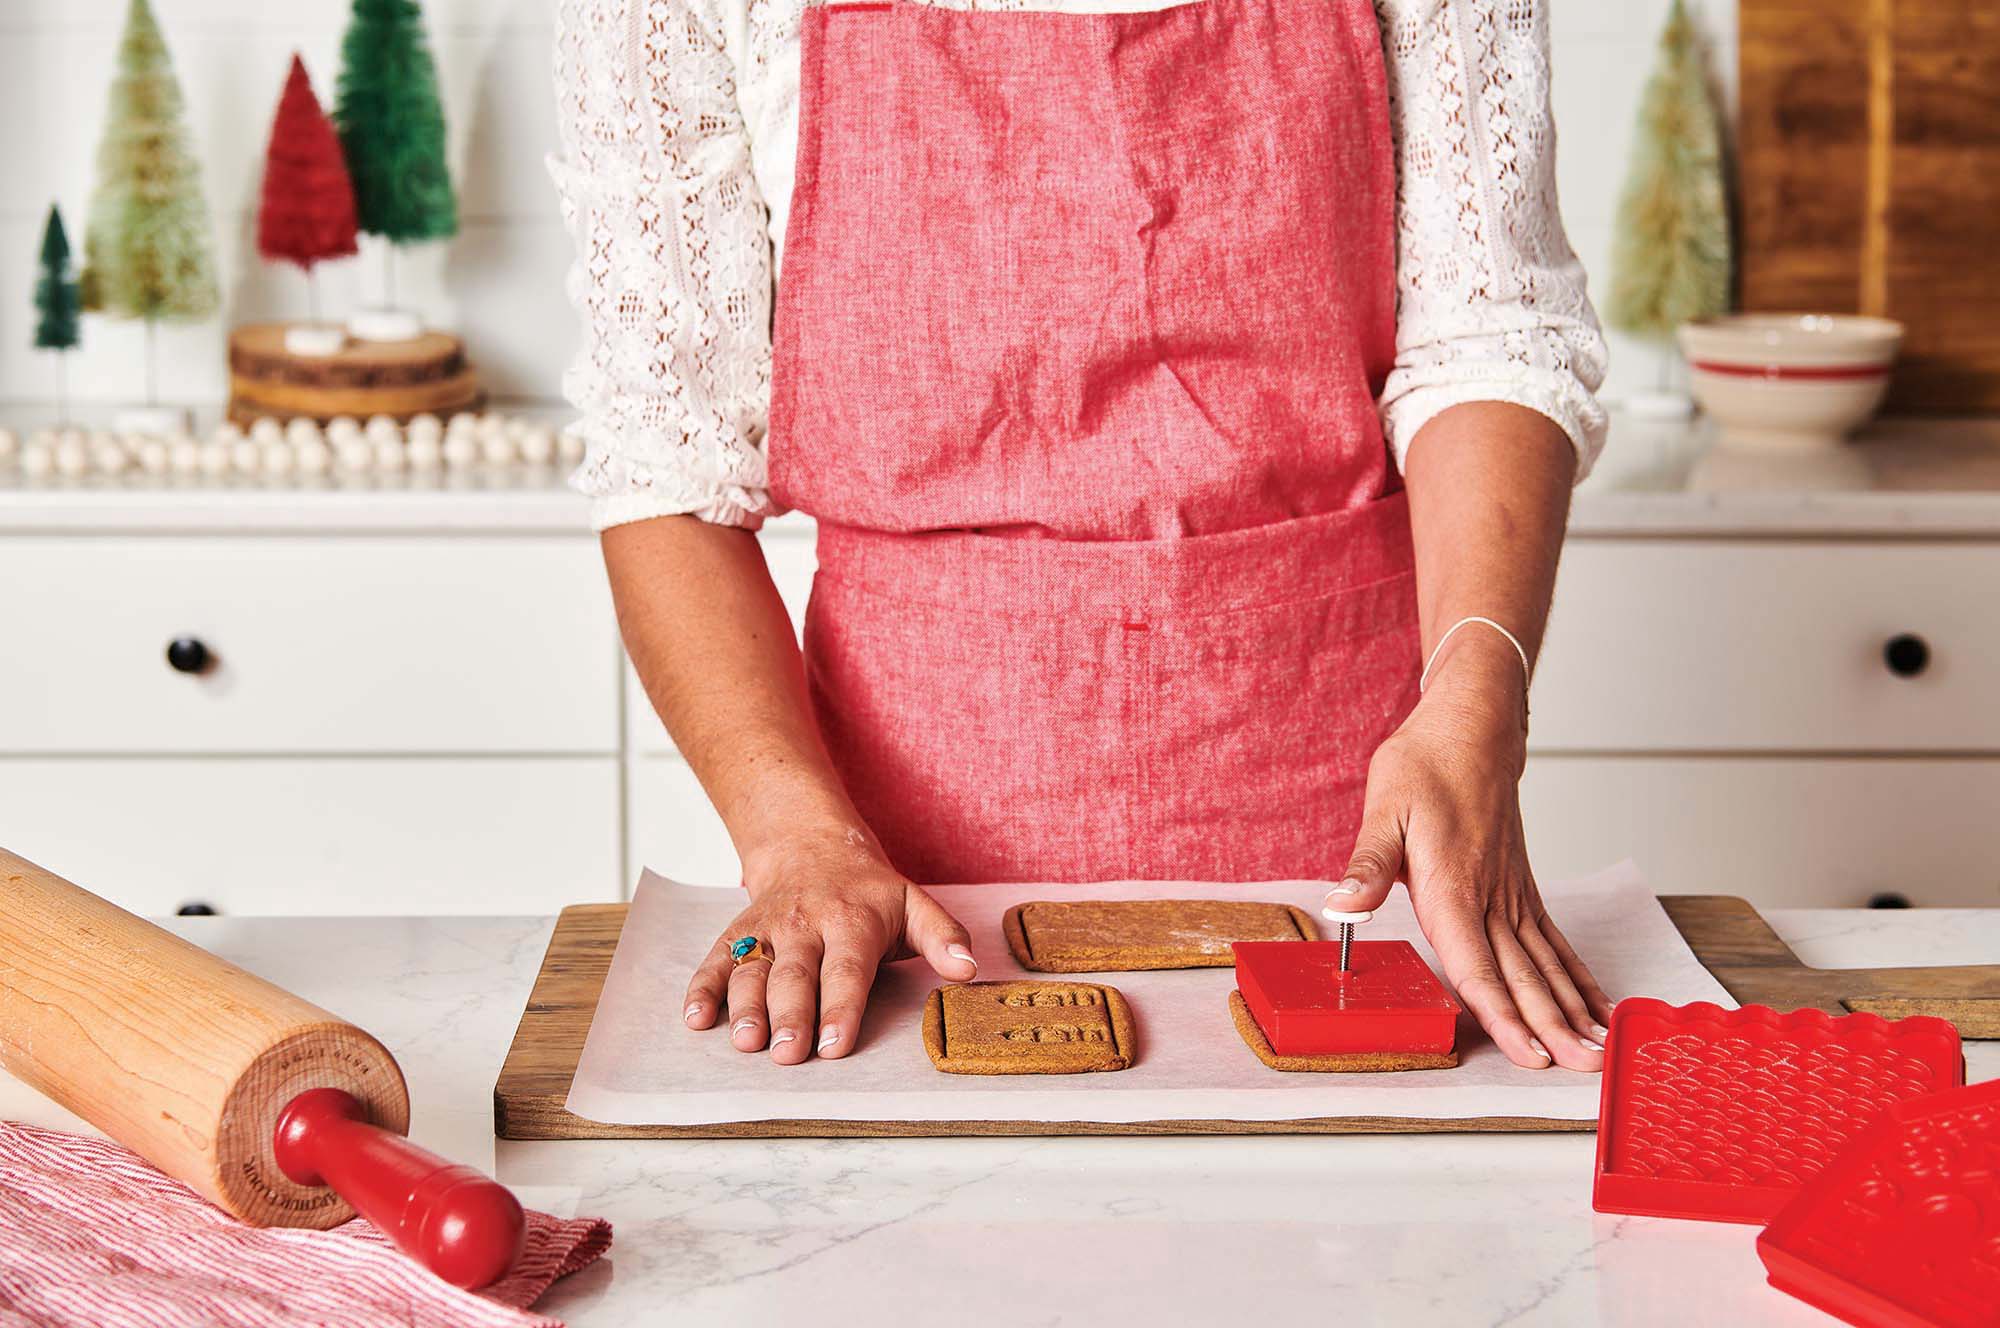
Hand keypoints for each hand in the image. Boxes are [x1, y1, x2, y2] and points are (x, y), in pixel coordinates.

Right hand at [683, 826, 977, 1063]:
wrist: (812, 848)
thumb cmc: (870, 893)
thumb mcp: (914, 904)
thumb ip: (943, 937)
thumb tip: (969, 970)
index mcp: (852, 922)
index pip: (846, 970)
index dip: (840, 1008)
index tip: (834, 1045)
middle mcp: (805, 925)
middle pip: (796, 975)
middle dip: (790, 1016)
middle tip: (788, 1056)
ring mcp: (767, 929)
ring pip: (752, 970)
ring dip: (744, 1007)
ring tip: (745, 1043)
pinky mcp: (738, 933)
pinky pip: (716, 959)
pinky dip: (702, 988)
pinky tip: (695, 1019)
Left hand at [1323, 635, 1613, 1069]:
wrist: (1473, 729)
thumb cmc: (1425, 766)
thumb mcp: (1384, 807)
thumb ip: (1369, 863)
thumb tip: (1342, 905)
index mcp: (1453, 887)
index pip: (1477, 965)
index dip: (1502, 1015)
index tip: (1529, 1055)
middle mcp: (1490, 899)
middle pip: (1523, 976)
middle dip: (1552, 1028)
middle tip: (1583, 1071)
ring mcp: (1512, 895)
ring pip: (1545, 965)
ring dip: (1573, 1011)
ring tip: (1599, 1053)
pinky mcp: (1521, 888)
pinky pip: (1554, 942)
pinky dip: (1576, 977)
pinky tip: (1597, 1006)